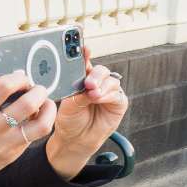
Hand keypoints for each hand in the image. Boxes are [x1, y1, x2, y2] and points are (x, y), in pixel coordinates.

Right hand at [0, 71, 56, 185]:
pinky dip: (40, 123)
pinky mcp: (11, 155)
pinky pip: (34, 137)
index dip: (17, 78)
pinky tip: (35, 117)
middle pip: (27, 104)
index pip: (2, 88)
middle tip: (35, 88)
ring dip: (47, 108)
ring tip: (44, 102)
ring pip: (40, 125)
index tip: (20, 78)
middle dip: (37, 90)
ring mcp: (2, 145)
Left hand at [47, 47, 128, 178]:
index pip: (84, 62)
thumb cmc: (69, 119)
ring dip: (101, 85)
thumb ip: (77, 92)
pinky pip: (116, 94)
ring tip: (92, 93)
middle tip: (88, 82)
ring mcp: (108, 91)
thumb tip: (87, 84)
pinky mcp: (118, 103)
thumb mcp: (68, 104)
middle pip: (100, 70)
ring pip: (110, 80)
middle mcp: (96, 82)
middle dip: (95, 73)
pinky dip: (108, 95)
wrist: (75, 139)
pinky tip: (99, 97)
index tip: (83, 47)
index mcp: (81, 78)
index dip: (84, 53)